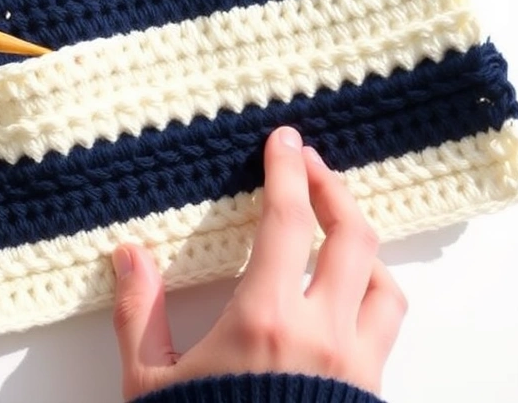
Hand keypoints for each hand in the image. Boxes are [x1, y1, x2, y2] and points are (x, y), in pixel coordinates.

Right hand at [110, 126, 406, 399]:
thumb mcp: (150, 383)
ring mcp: (357, 363)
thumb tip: (128, 254)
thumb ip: (138, 314)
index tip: (285, 140)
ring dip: (363, 243)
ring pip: (385, 281)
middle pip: (353, 237)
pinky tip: (351, 291)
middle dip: (334, 190)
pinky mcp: (371, 389)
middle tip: (311, 166)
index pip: (289, 222)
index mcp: (265, 320)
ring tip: (336, 227)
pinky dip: (375, 290)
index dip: (288, 171)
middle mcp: (323, 333)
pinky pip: (389, 324)